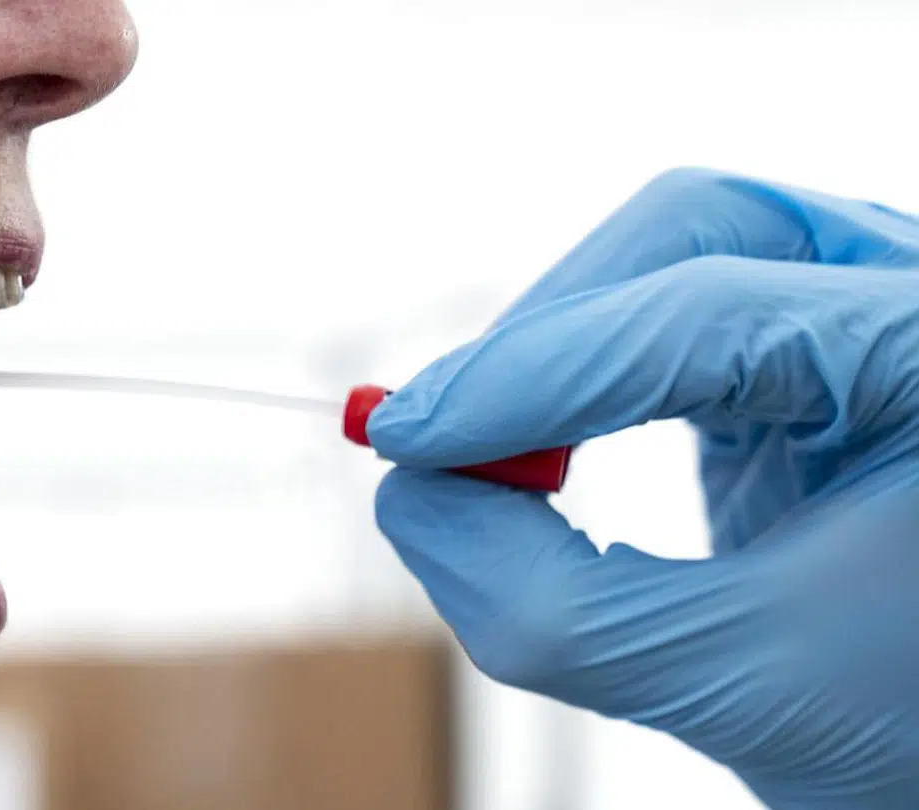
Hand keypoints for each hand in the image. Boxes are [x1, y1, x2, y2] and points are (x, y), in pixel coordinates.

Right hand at [366, 168, 918, 809]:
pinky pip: (664, 320)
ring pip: (668, 258)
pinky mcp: (798, 351)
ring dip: (555, 348)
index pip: (708, 313)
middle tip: (437, 438)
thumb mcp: (735, 680)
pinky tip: (545, 445)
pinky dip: (581, 377)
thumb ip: (553, 605)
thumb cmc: (906, 723)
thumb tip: (407, 498)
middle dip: (545, 336)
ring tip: (490, 454)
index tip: (406, 440)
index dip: (538, 372)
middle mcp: (901, 299)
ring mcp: (853, 310)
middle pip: (688, 236)